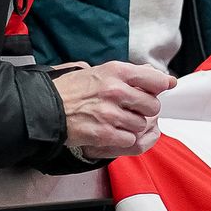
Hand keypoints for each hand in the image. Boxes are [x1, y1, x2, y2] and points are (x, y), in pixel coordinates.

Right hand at [53, 61, 175, 159]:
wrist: (45, 107)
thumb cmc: (72, 90)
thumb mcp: (100, 71)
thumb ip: (131, 74)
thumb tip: (162, 78)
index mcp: (115, 71)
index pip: (154, 78)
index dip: (162, 85)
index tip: (165, 87)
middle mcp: (115, 90)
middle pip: (152, 105)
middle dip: (146, 110)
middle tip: (133, 109)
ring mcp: (109, 113)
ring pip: (141, 124)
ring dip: (133, 126)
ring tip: (118, 121)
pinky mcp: (103, 133)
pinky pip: (129, 139)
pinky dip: (123, 138)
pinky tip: (112, 131)